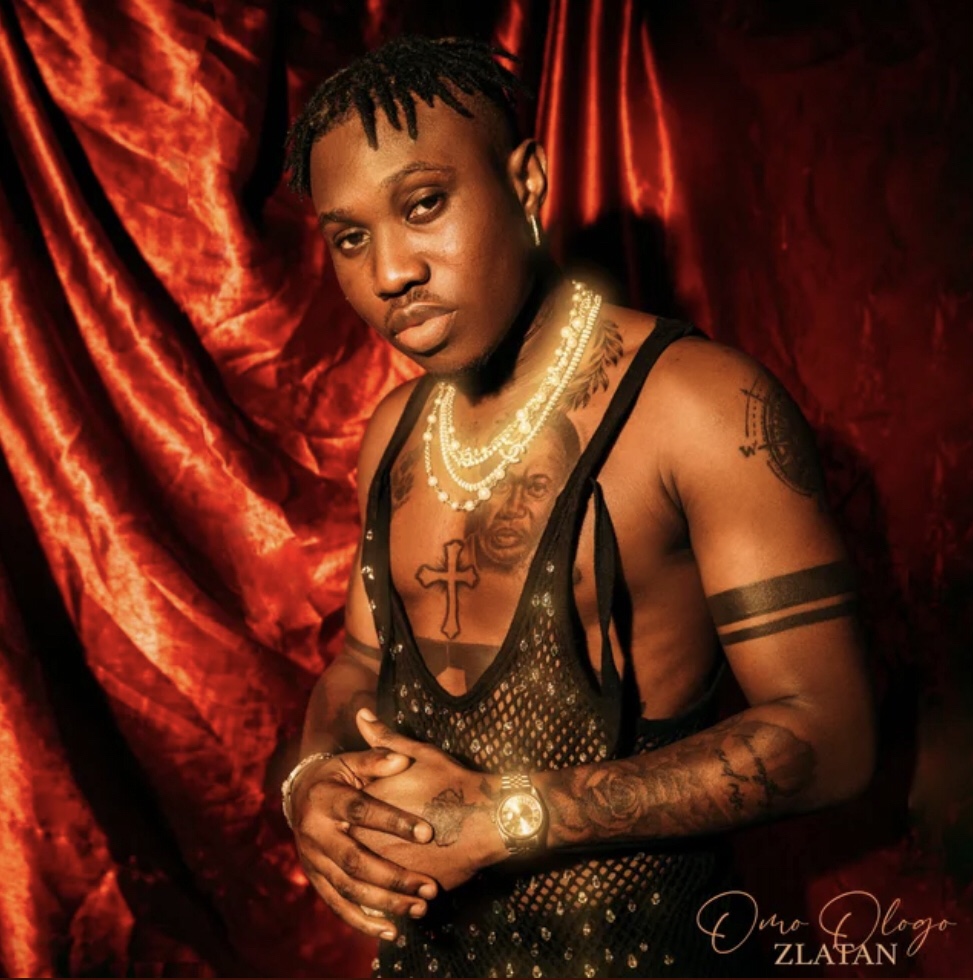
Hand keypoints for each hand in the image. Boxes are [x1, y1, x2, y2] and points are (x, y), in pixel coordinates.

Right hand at [290, 746, 439, 940]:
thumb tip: (403, 759)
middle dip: (393, 876)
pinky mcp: (316, 879)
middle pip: (354, 860)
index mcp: (325, 799)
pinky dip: (363, 921)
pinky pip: (338, 905)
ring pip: (349, 888)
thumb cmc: (338, 775)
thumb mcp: (352, 761)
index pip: (361, 811)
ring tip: (419, 908)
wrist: (300, 794)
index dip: (393, 822)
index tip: (427, 833)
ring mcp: (313, 860)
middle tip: (428, 886)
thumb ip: (377, 760)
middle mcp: (315, 833)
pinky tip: (392, 931)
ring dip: (385, 903)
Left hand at [351, 709, 505, 890]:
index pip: (342, 815)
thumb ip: (384, 739)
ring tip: (368, 879)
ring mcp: (390, 865)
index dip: (340, 818)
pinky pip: (388, 900)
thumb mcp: (418, 754)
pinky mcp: (410, 887)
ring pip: (364, 882)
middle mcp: (373, 837)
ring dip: (363, 884)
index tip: (342, 820)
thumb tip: (361, 714)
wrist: (489, 817)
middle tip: (350, 852)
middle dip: (346, 853)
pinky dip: (383, 905)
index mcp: (370, 804)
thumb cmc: (454, 782)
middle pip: (346, 851)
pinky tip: (387, 910)